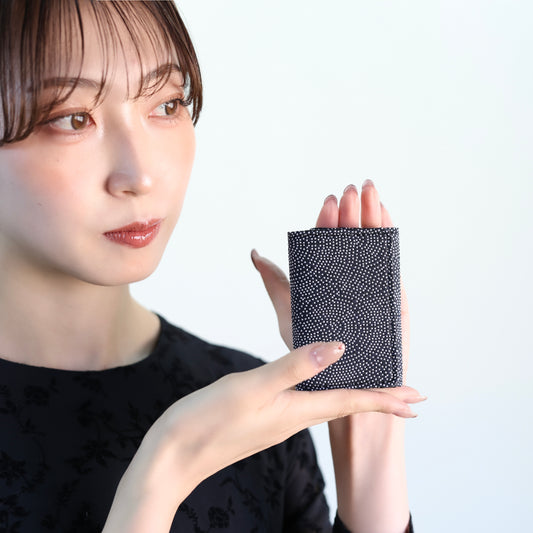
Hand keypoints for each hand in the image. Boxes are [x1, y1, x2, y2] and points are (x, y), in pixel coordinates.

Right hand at [103, 340, 421, 532]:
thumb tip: (338, 349)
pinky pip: (305, 400)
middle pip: (346, 405)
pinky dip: (324, 390)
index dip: (386, 400)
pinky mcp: (261, 415)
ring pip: (327, 403)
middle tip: (407, 398)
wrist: (173, 456)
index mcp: (296, 410)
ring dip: (354, 396)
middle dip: (379, 401)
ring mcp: (277, 418)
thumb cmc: (208, 422)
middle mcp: (293, 417)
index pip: (352, 403)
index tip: (417, 399)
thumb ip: (295, 367)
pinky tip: (320, 384)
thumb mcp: (253, 388)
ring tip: (373, 388)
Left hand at [251, 180, 409, 381]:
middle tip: (351, 189)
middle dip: (352, 211)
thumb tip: (255, 253)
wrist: (344, 384)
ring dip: (372, 216)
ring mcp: (371, 285)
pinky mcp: (390, 296)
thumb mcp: (289, 314)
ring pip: (372, 244)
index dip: (328, 220)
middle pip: (351, 238)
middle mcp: (349, 278)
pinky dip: (389, 238)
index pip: (327, 243)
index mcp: (326, 279)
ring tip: (369, 191)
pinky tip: (386, 216)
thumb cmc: (312, 353)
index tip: (328, 200)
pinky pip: (391, 263)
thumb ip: (276, 283)